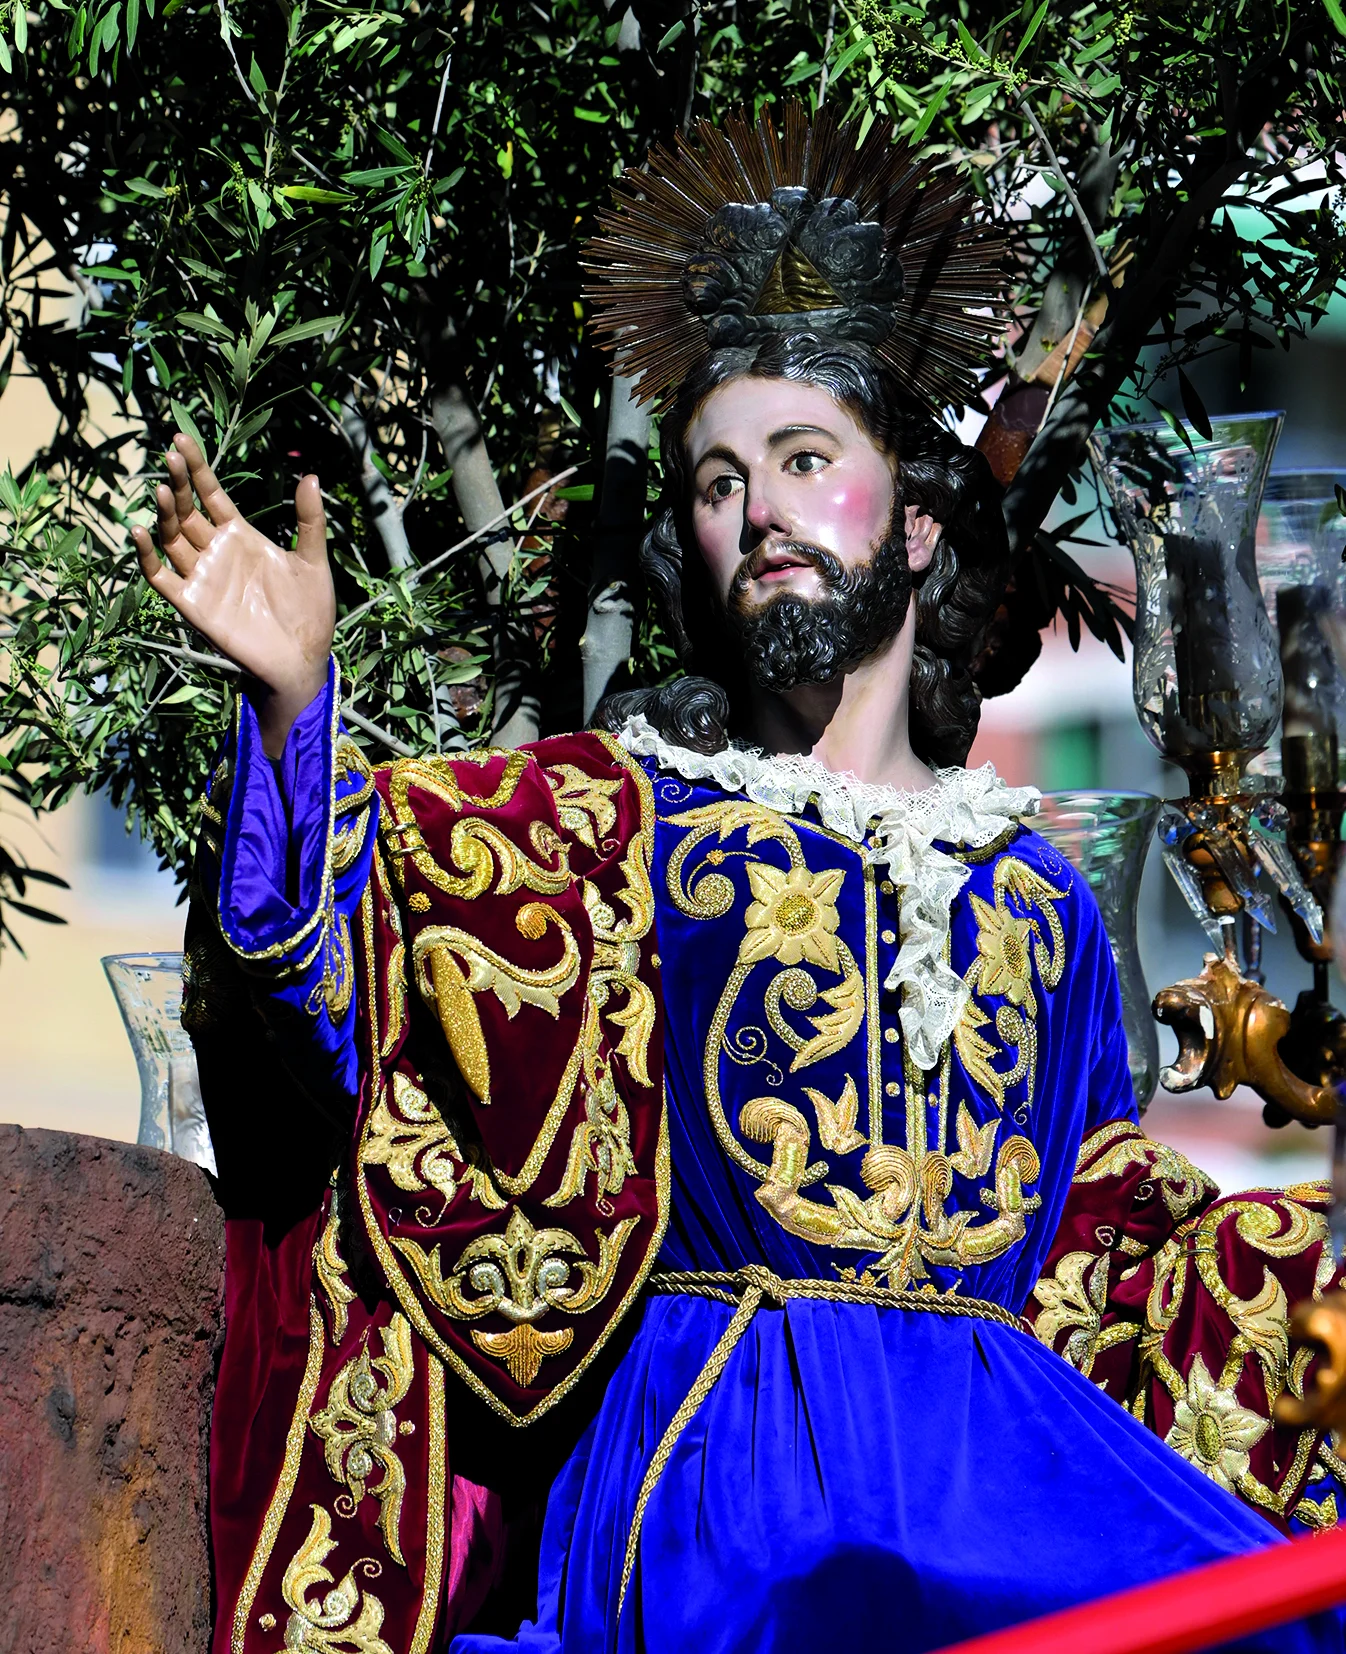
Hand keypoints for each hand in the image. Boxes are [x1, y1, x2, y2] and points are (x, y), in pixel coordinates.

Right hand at [133, 433, 335, 757]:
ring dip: (164, 515)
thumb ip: (309, 520)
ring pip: (172, 538)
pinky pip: (162, 578)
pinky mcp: (192, 604)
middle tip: (169, 456)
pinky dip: (149, 557)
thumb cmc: (309, 611)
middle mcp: (216, 552)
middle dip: (178, 484)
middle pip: (188, 511)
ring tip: (161, 490)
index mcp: (241, 536)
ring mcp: (202, 576)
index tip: (181, 441)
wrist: (302, 658)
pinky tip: (142, 532)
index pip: (211, 495)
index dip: (196, 469)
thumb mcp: (313, 560)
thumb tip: (311, 476)